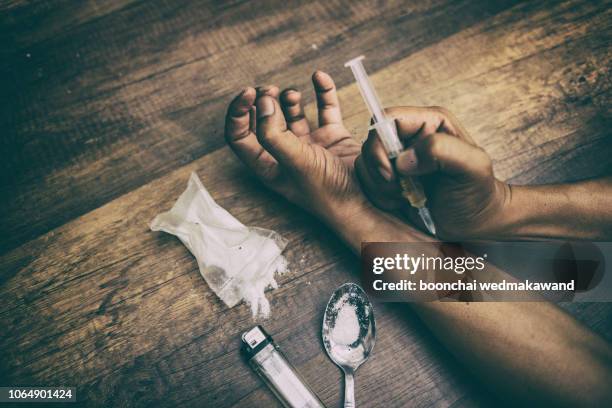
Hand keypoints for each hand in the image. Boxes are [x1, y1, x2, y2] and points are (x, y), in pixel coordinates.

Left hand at [224, 71, 367, 225]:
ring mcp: (309, 145)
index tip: (249, 93)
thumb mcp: (297, 163)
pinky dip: (323, 91)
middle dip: (262, 102)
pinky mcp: (332, 137)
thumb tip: (263, 102)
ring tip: (291, 94)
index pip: (239, 137)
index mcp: (268, 165)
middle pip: (263, 122)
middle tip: (269, 90)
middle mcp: (285, 154)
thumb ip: (274, 134)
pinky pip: (325, 109)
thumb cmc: (328, 192)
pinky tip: (320, 77)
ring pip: (291, 114)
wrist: (366, 202)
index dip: (238, 113)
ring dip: (289, 98)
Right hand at [356, 106, 510, 238]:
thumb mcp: (472, 167)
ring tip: (405, 196)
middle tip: (400, 188)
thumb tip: (404, 159)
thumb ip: (442, 150)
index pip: (388, 119)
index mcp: (429, 123)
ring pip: (365, 164)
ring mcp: (397, 160)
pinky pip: (367, 182)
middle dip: (380, 169)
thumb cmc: (478, 192)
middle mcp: (409, 138)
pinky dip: (378, 196)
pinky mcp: (389, 180)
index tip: (392, 172)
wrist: (475, 221)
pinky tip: (401, 202)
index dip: (381, 143)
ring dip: (380, 186)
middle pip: (371, 142)